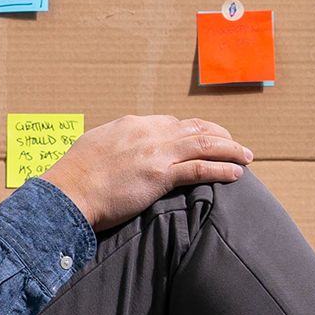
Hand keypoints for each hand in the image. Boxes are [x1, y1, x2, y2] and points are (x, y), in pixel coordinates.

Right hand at [39, 115, 253, 230]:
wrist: (67, 192)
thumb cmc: (74, 177)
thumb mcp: (95, 147)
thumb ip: (115, 146)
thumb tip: (119, 153)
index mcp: (132, 124)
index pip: (172, 123)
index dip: (194, 130)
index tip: (206, 137)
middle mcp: (148, 132)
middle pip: (194, 129)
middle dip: (220, 136)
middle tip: (235, 144)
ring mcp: (156, 153)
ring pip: (204, 145)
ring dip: (230, 150)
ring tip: (247, 157)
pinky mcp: (160, 175)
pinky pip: (200, 169)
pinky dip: (222, 169)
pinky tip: (236, 173)